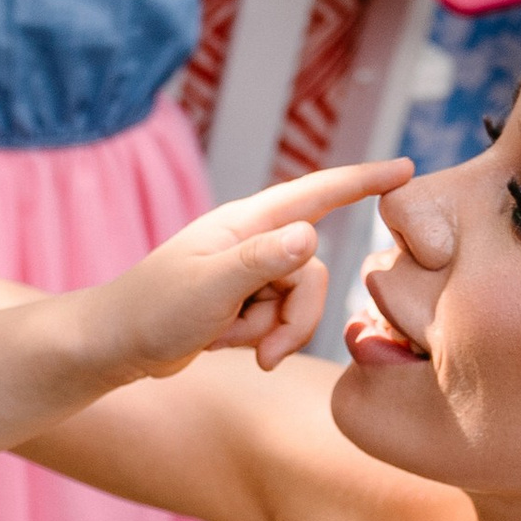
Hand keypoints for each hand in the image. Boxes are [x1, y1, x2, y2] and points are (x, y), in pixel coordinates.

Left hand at [110, 157, 412, 378]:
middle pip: (313, 272)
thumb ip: (262, 261)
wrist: (114, 346)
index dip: (363, 180)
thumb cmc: (152, 311)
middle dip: (298, 317)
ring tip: (234, 346)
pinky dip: (260, 340)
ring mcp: (249, 274)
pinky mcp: (244, 304)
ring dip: (275, 333)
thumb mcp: (210, 287)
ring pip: (300, 302)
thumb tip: (311, 235)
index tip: (406, 169)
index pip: (317, 193)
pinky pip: (280, 321)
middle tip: (266, 351)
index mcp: (246, 222)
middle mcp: (253, 242)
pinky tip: (222, 344)